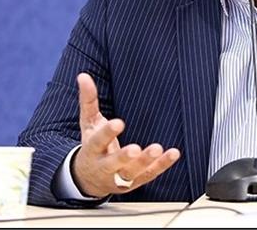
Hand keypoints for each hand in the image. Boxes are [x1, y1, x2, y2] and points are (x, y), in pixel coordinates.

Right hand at [72, 73, 179, 196]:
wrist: (90, 179)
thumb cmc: (92, 146)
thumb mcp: (88, 123)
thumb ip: (88, 100)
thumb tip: (83, 75)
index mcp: (92, 151)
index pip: (98, 142)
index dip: (108, 133)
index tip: (118, 123)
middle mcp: (105, 167)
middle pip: (114, 163)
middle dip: (124, 157)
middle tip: (135, 148)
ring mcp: (120, 177)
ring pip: (133, 172)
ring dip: (145, 161)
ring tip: (157, 149)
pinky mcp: (136, 181)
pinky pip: (150, 174)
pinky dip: (162, 165)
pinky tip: (173, 153)